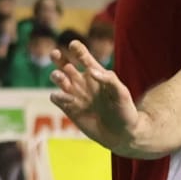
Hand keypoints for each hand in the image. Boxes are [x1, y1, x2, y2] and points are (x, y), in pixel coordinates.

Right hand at [50, 40, 150, 155]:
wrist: (122, 135)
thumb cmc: (125, 111)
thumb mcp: (122, 92)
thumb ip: (109, 79)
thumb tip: (90, 70)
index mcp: (96, 74)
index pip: (83, 57)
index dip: (77, 49)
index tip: (73, 45)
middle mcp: (83, 82)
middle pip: (65, 64)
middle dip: (58, 58)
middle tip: (55, 53)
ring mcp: (75, 95)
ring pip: (59, 80)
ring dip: (56, 76)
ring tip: (59, 77)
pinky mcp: (69, 110)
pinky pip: (57, 99)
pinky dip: (57, 96)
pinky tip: (62, 97)